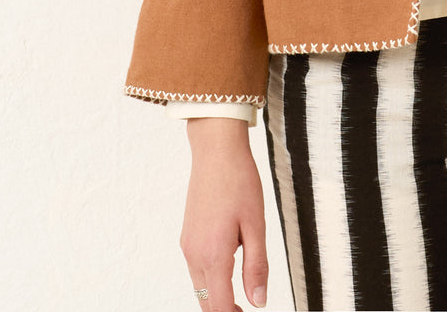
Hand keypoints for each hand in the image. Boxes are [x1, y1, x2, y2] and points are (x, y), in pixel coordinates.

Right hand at [180, 118, 268, 310]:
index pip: (219, 305)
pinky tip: (228, 269)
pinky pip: (196, 269)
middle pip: (206, 301)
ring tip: (241, 294)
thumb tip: (259, 301)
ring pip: (200, 286)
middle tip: (246, 308)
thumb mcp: (256, 224)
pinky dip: (211, 279)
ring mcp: (188, 245)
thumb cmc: (239, 182)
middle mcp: (195, 254)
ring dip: (217, 296)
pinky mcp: (187, 236)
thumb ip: (257, 266)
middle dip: (224, 310)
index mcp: (213, 254)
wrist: (216, 151)